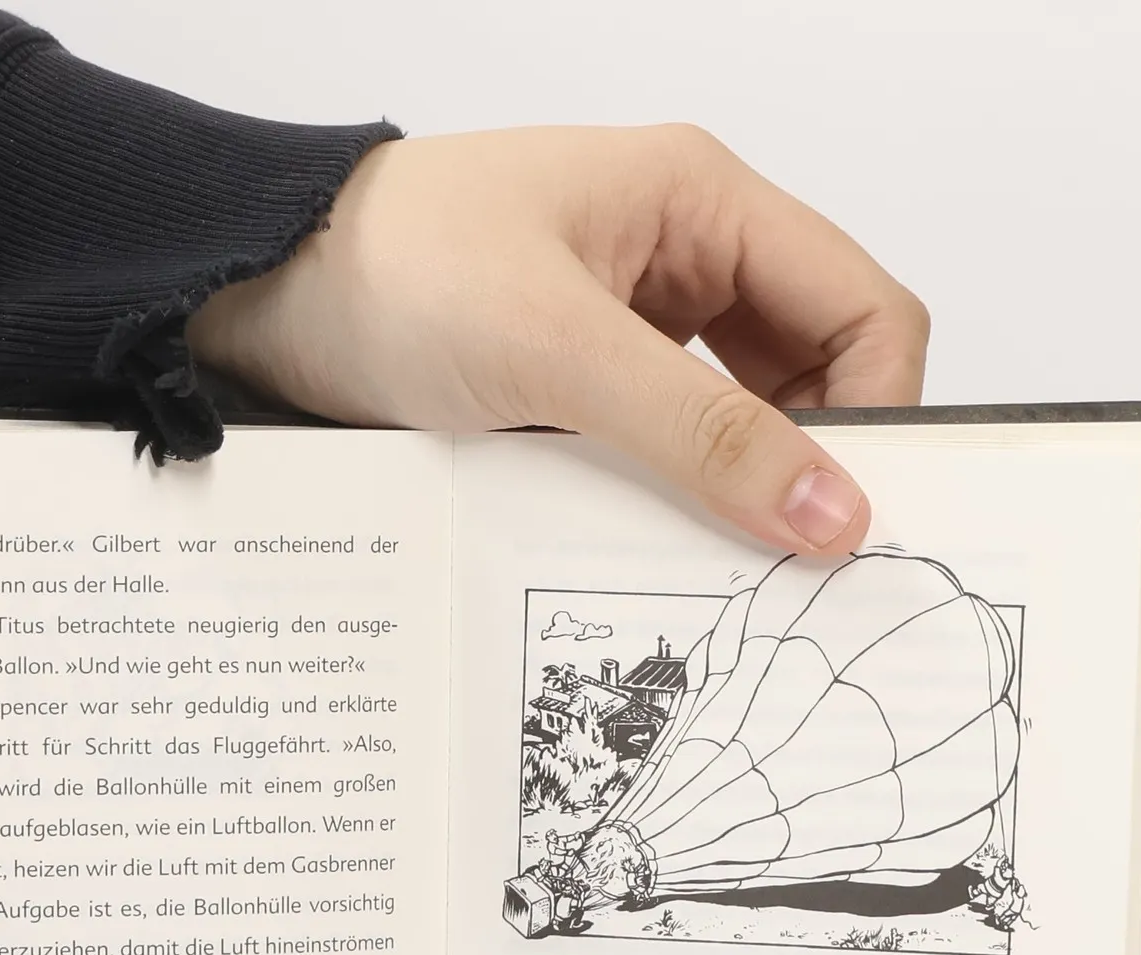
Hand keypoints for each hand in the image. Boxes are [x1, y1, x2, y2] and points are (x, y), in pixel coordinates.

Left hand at [190, 126, 928, 552]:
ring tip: (724, 563)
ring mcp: (634, 324)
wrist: (260, 296)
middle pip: (816, 370)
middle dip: (816, 463)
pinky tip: (654, 546)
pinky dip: (675, 498)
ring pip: (741, 420)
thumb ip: (699, 430)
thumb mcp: (556, 352)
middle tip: (798, 566)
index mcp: (703, 202)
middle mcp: (684, 256)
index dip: (881, 413)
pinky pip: (668, 449)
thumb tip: (832, 510)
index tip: (852, 520)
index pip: (864, 306)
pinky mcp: (584, 385)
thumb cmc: (389, 272)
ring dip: (739, 489)